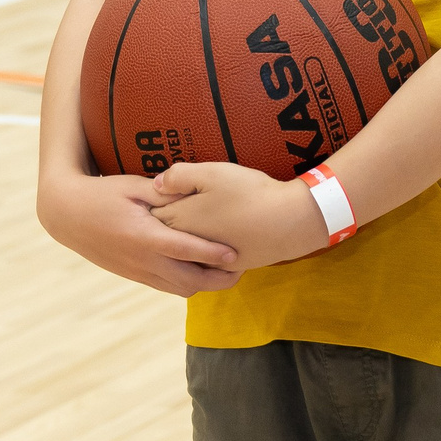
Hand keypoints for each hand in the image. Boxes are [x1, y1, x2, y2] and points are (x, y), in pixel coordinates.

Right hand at [37, 170, 240, 297]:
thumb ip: (165, 191)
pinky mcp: (135, 276)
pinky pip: (168, 287)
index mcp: (142, 236)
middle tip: (243, 267)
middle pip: (188, 281)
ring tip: (228, 269)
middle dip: (218, 279)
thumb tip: (194, 189)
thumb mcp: (133, 185)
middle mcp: (142, 260)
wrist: (67, 215)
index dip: (211, 254)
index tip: (236, 254)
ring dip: (205, 283)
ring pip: (180, 289)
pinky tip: (202, 268)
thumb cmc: (103, 193)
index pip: (184, 249)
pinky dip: (188, 282)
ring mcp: (137, 271)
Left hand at [149, 161, 326, 269]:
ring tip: (189, 226)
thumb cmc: (249, 193)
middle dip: (161, 223)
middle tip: (165, 209)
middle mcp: (187, 246)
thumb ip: (179, 175)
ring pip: (183, 252)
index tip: (152, 194)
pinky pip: (204, 262)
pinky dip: (201, 254)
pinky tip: (210, 242)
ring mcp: (207, 260)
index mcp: (179, 220)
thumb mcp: (212, 172)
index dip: (151, 203)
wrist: (289, 222)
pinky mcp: (226, 267)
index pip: (151, 213)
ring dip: (180, 242)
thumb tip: (156, 184)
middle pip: (164, 235)